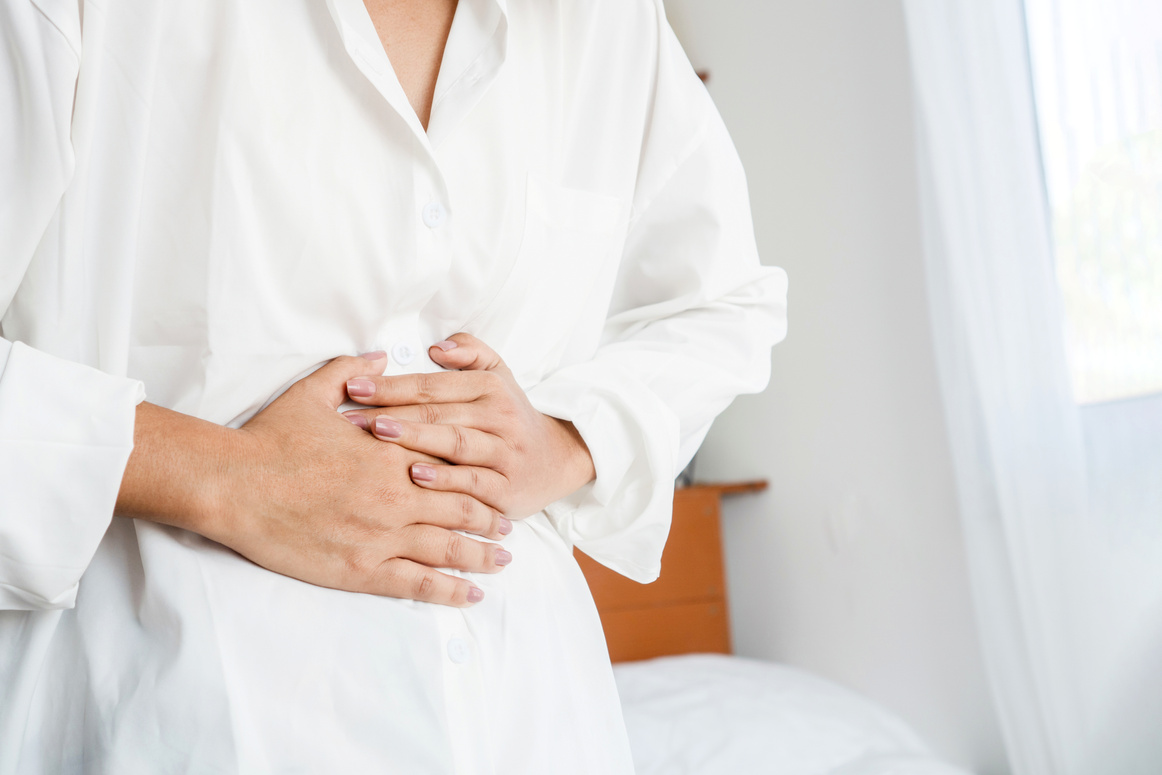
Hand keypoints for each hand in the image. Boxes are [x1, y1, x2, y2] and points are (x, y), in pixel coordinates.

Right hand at [117, 353, 511, 606]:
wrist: (231, 484)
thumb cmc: (270, 439)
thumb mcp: (313, 392)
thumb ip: (353, 372)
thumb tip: (382, 357)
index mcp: (390, 452)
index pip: (451, 464)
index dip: (479, 475)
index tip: (495, 481)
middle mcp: (396, 494)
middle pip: (461, 508)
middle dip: (490, 519)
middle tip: (509, 527)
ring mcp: (381, 534)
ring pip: (448, 548)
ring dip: (481, 555)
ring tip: (502, 561)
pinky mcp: (361, 569)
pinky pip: (418, 584)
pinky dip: (449, 590)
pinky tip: (470, 595)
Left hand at [342, 334, 595, 518]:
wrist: (555, 461)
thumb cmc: (510, 417)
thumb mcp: (498, 376)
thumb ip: (471, 352)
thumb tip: (437, 347)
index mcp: (490, 387)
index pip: (432, 384)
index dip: (391, 385)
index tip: (354, 389)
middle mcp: (500, 417)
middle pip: (438, 412)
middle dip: (391, 413)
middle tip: (351, 418)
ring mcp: (505, 453)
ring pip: (456, 443)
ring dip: (415, 440)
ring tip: (379, 436)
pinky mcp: (508, 488)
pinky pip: (474, 482)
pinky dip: (445, 480)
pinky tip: (415, 476)